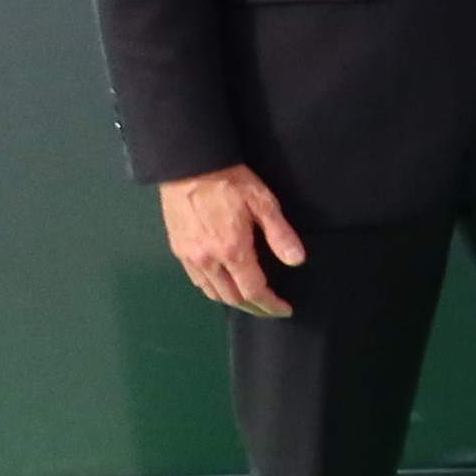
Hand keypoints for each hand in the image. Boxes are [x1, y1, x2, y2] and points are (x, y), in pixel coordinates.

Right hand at [158, 163, 305, 317]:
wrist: (189, 166)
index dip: (270, 304)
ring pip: (212, 293)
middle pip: (231, 298)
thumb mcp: (264, 203)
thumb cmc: (231, 182)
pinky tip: (225, 284)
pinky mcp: (178, 250)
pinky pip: (197, 281)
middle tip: (270, 308)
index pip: (253, 291)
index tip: (284, 309)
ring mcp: (189, 257)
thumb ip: (280, 234)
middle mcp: (208, 260)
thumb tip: (297, 261)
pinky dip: (214, 289)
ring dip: (233, 301)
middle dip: (254, 307)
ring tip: (251, 300)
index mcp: (232, 251)